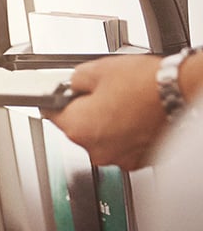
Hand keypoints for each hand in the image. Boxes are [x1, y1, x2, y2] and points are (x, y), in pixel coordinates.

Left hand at [43, 55, 164, 169]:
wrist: (180, 92)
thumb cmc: (144, 84)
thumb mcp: (96, 70)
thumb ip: (73, 80)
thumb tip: (68, 85)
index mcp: (79, 127)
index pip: (51, 114)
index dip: (57, 100)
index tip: (60, 95)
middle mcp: (96, 149)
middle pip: (77, 128)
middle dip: (85, 111)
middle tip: (101, 93)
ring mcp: (118, 158)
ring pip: (101, 138)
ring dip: (106, 123)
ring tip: (122, 103)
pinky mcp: (138, 160)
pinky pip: (121, 145)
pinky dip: (124, 133)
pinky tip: (134, 115)